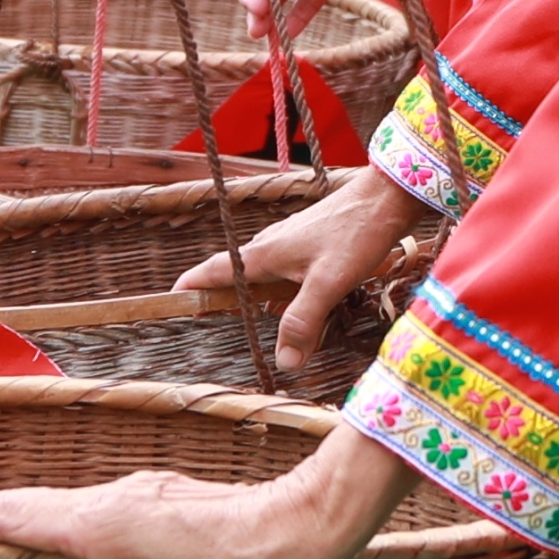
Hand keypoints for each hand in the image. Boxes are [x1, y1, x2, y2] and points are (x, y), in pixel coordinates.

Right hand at [0, 423, 404, 558]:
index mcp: (96, 525)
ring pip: (62, 506)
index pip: (7, 517)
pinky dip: (62, 527)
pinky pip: (94, 513)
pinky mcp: (162, 500)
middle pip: (26, 505)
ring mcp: (138, 494)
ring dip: (22, 522)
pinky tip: (72, 554)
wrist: (302, 525)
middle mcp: (109, 499)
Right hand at [178, 171, 427, 375]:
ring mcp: (292, 243)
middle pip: (236, 279)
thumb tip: (283, 363)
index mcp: (262, 254)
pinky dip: (285, 295)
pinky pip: (288, 275)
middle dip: (223, 305)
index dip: (188, 289)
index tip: (167, 306)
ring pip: (265, 279)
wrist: (390, 194)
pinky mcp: (314, 244)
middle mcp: (270, 246)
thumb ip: (303, 322)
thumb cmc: (357, 232)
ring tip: (257, 333)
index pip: (211, 272)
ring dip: (260, 303)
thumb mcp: (328, 283)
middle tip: (211, 334)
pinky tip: (303, 312)